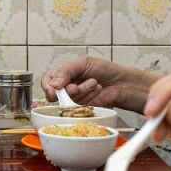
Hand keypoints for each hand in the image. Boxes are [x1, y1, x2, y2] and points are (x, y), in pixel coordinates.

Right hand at [40, 56, 154, 111]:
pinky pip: (78, 105)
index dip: (48, 86)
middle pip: (54, 94)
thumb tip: (53, 83)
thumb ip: (66, 71)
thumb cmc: (105, 69)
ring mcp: (75, 97)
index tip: (55, 89)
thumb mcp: (84, 63)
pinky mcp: (83, 107)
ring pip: (67, 100)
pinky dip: (88, 96)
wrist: (122, 82)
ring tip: (93, 82)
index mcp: (64, 72)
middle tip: (75, 86)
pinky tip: (96, 90)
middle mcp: (67, 85)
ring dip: (82, 90)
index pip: (48, 80)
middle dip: (66, 90)